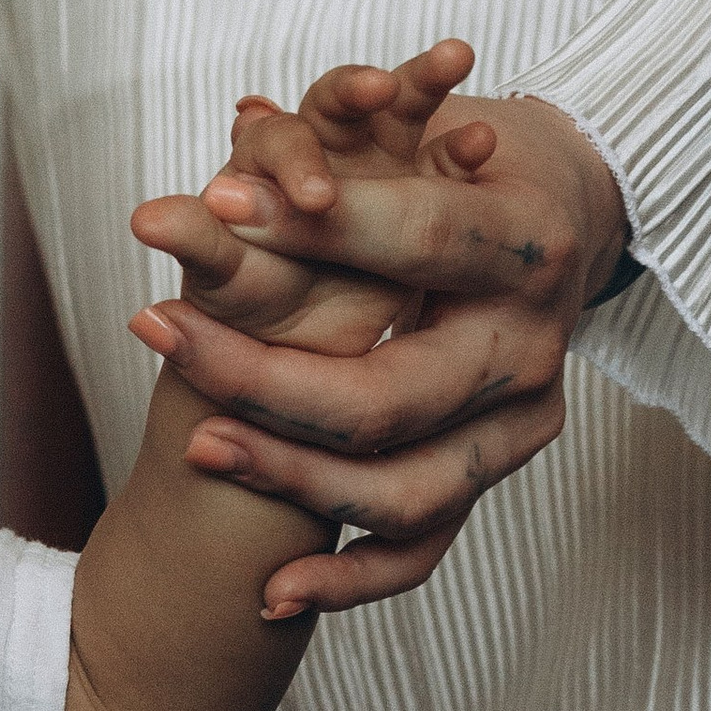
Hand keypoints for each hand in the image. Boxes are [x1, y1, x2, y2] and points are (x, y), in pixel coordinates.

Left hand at [127, 46, 606, 614]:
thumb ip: (346, 139)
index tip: (211, 204)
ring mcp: (520, 426)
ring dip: (290, 478)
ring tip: (200, 446)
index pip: (419, 243)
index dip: (315, 229)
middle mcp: (534, 348)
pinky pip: (422, 553)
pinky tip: (271, 592)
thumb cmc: (467, 172)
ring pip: (402, 490)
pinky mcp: (494, 476)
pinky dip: (349, 581)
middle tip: (158, 333)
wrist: (552, 230)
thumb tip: (241, 118)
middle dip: (263, 375)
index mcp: (527, 248)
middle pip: (390, 394)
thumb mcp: (424, 136)